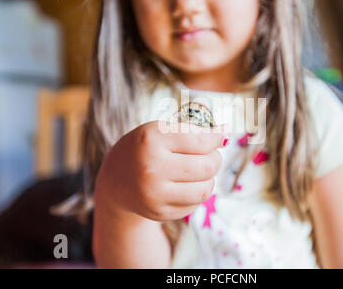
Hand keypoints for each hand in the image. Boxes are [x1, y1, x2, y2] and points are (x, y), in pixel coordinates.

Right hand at [96, 120, 229, 221]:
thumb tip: (226, 132)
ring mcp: (155, 194)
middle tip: (211, 154)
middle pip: (208, 166)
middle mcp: (151, 168)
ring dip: (210, 177)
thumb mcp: (159, 131)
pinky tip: (188, 184)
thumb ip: (191, 130)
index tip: (221, 135)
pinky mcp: (159, 212)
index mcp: (151, 140)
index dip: (217, 137)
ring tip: (201, 169)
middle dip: (216, 158)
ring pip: (206, 188)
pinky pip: (195, 203)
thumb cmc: (144, 149)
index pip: (202, 140)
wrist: (116, 181)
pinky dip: (198, 191)